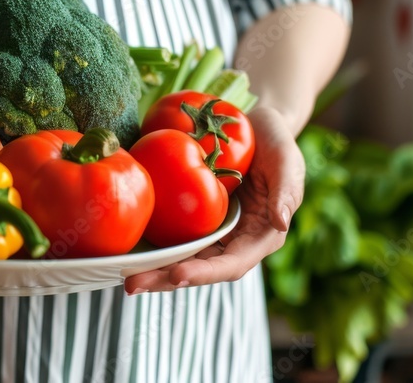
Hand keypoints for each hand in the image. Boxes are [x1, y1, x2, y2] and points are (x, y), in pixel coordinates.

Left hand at [124, 105, 303, 292]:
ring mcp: (213, 230)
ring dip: (153, 269)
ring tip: (124, 275)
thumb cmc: (278, 144)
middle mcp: (234, 240)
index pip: (231, 264)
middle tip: (133, 285)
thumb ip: (287, 193)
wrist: (257, 127)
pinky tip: (126, 247)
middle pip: (199, 269)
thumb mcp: (289, 164)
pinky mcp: (195, 216)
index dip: (204, 273)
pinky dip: (152, 243)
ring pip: (182, 257)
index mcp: (260, 237)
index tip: (177, 275)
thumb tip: (280, 223)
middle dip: (166, 280)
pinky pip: (174, 234)